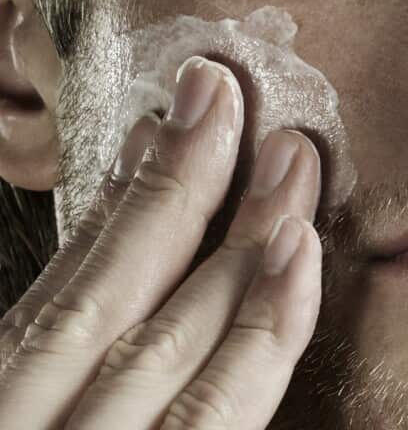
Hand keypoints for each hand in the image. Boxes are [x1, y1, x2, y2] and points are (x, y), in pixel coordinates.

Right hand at [0, 56, 322, 428]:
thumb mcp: (43, 411)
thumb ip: (74, 376)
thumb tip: (134, 258)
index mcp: (5, 419)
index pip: (56, 304)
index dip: (113, 207)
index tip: (158, 125)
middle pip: (104, 302)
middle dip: (172, 188)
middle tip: (222, 90)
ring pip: (167, 341)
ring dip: (238, 237)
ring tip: (287, 153)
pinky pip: (218, 410)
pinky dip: (262, 329)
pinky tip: (297, 252)